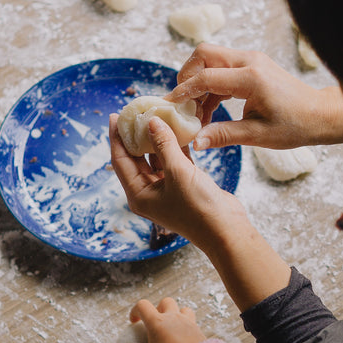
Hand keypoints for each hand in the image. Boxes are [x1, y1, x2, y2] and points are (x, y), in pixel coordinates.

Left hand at [110, 113, 245, 248]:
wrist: (226, 230)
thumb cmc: (198, 207)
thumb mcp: (178, 172)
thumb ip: (164, 145)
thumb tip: (152, 121)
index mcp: (139, 195)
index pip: (120, 161)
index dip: (117, 137)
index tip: (116, 115)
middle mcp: (148, 193)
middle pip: (135, 158)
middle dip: (135, 135)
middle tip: (136, 112)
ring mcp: (166, 190)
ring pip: (155, 158)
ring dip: (156, 139)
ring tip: (156, 116)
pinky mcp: (183, 185)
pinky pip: (173, 161)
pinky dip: (175, 146)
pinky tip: (177, 128)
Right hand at [124, 298, 206, 342]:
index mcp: (157, 322)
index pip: (142, 305)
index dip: (135, 311)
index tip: (134, 322)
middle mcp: (173, 317)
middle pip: (165, 301)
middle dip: (158, 308)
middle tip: (156, 323)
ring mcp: (188, 322)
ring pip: (183, 309)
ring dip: (176, 314)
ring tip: (172, 328)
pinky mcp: (199, 330)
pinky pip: (192, 322)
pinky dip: (187, 327)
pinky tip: (183, 339)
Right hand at [171, 45, 342, 149]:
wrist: (320, 115)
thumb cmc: (295, 125)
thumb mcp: (258, 135)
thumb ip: (223, 135)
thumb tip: (196, 141)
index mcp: (251, 77)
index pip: (206, 76)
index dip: (185, 91)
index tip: (171, 106)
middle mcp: (249, 61)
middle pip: (204, 54)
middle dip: (187, 76)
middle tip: (183, 104)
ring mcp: (251, 60)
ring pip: (211, 58)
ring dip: (198, 82)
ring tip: (196, 113)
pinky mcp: (252, 66)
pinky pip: (222, 68)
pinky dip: (211, 85)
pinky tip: (209, 110)